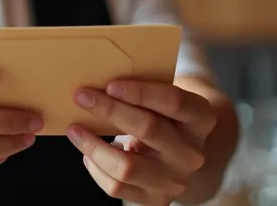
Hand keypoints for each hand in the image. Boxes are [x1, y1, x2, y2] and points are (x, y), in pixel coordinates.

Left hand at [67, 80, 216, 204]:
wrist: (179, 153)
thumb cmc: (164, 116)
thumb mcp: (165, 99)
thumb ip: (143, 90)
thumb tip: (97, 82)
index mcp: (201, 119)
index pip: (173, 101)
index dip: (140, 92)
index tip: (110, 84)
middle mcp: (191, 152)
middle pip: (148, 129)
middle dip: (110, 110)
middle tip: (82, 96)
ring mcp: (175, 180)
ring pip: (127, 166)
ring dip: (94, 146)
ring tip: (76, 130)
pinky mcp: (156, 199)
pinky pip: (117, 188)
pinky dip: (96, 169)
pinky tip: (88, 155)